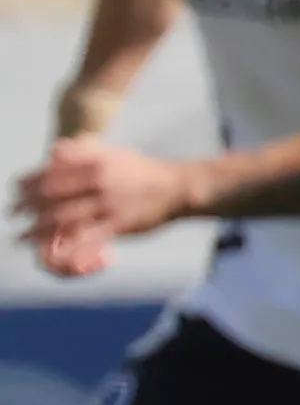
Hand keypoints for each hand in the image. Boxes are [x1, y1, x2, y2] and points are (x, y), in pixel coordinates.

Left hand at [16, 138, 193, 276]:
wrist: (178, 186)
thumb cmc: (143, 170)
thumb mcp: (113, 153)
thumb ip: (83, 151)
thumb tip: (52, 151)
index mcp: (93, 163)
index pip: (49, 173)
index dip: (27, 183)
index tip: (15, 191)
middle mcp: (97, 182)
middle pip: (50, 196)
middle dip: (26, 206)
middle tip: (13, 214)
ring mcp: (108, 204)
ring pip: (62, 218)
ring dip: (36, 230)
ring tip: (21, 237)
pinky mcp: (119, 224)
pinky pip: (88, 239)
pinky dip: (68, 248)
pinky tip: (52, 253)